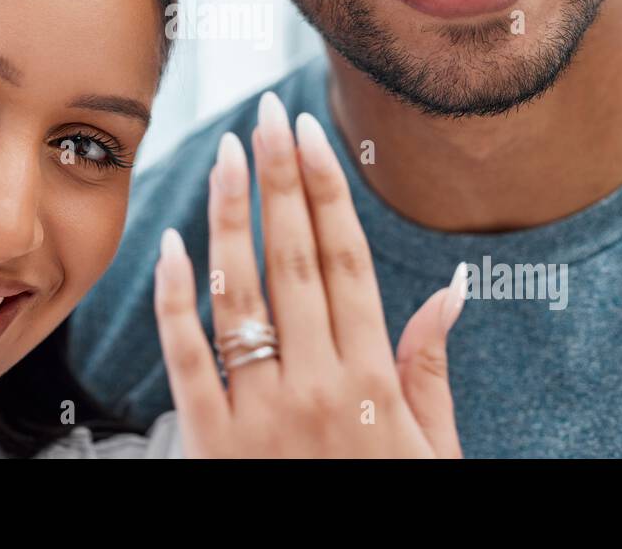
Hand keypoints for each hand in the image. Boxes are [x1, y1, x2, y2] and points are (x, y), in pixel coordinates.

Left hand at [153, 91, 466, 456]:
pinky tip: (170, 246)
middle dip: (281, 179)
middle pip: (295, 260)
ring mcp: (261, 412)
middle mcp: (319, 383)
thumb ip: (430, 371)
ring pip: (240, 294)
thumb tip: (451, 293)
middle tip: (267, 112)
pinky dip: (175, 301)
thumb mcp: (434, 452)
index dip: (326, 191)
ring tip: (226, 154)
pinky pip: (187, 360)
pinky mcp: (212, 441)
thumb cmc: (392, 513)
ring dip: (231, 217)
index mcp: (374, 378)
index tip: (311, 134)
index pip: (346, 261)